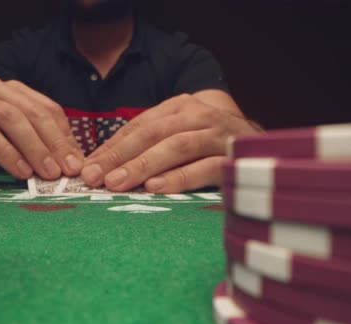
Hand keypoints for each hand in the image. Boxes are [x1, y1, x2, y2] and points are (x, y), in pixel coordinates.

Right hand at [0, 77, 84, 179]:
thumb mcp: (11, 140)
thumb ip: (38, 144)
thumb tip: (72, 163)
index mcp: (12, 91)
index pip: (47, 109)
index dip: (65, 137)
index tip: (77, 163)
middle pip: (33, 113)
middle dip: (54, 143)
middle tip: (68, 171)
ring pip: (11, 119)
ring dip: (34, 147)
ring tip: (48, 173)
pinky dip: (6, 153)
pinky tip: (21, 172)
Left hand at [80, 93, 260, 192]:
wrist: (263, 146)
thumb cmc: (209, 144)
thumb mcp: (179, 134)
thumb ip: (149, 145)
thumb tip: (105, 167)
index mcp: (180, 107)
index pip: (138, 126)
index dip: (111, 147)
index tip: (87, 168)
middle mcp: (199, 116)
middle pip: (153, 134)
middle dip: (120, 156)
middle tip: (94, 177)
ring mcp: (218, 135)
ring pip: (176, 147)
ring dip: (143, 165)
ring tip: (117, 183)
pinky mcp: (233, 159)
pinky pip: (205, 168)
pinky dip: (179, 178)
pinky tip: (156, 188)